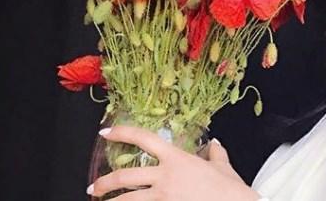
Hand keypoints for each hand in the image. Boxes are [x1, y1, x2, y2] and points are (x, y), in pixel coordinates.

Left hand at [87, 125, 261, 200]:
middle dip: (105, 182)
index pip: (144, 139)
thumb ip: (216, 154)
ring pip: (127, 200)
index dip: (122, 133)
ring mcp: (162, 198)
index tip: (107, 132)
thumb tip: (215, 144)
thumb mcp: (222, 167)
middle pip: (125, 176)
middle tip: (95, 187)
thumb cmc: (229, 189)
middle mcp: (165, 177)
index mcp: (177, 159)